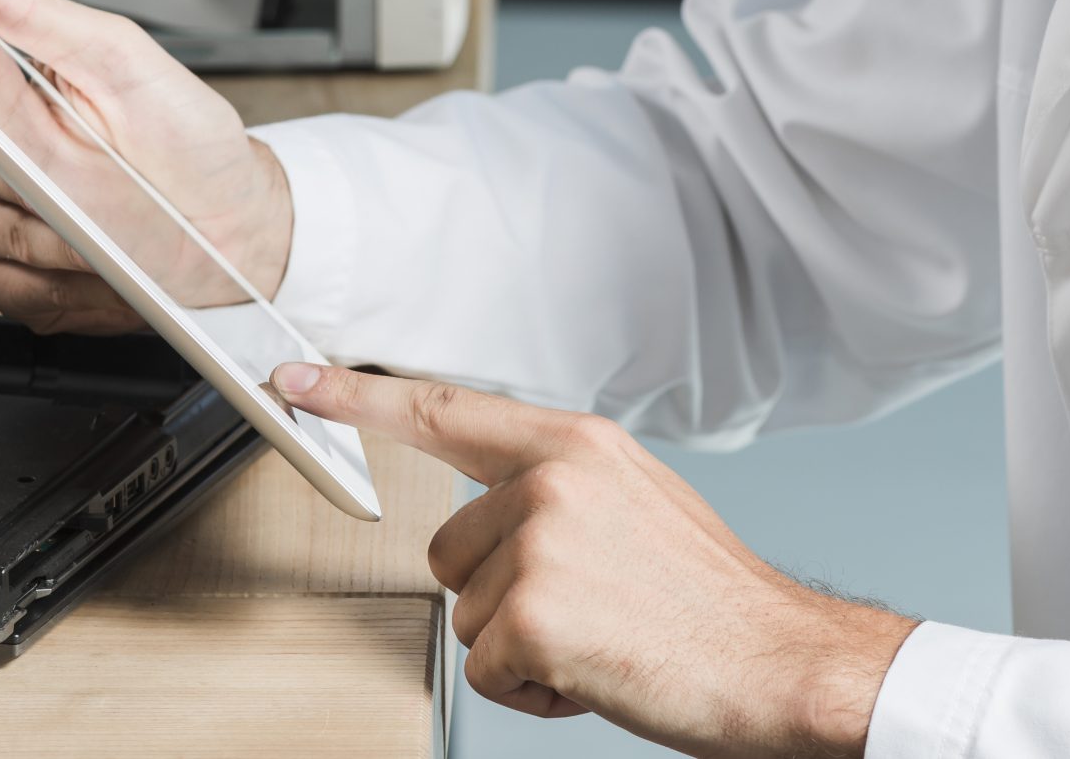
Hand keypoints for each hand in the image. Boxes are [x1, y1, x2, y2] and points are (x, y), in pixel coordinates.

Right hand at [0, 0, 293, 334]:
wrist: (236, 233)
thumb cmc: (189, 142)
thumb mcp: (124, 61)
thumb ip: (35, 12)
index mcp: (16, 85)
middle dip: (25, 170)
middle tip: (90, 172)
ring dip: (49, 232)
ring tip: (108, 223)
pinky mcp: (1, 275)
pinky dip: (48, 282)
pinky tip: (92, 264)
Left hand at [273, 363, 917, 758]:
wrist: (778, 661)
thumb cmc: (709, 600)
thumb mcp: (637, 504)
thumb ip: (560, 488)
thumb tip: (494, 510)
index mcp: (577, 444)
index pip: (446, 408)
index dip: (357, 395)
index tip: (292, 379)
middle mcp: (553, 480)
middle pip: (448, 549)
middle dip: (500, 595)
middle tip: (590, 609)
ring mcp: (541, 543)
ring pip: (468, 614)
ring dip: (523, 647)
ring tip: (604, 639)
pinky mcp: (534, 613)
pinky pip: (490, 670)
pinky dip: (537, 691)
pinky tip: (598, 672)